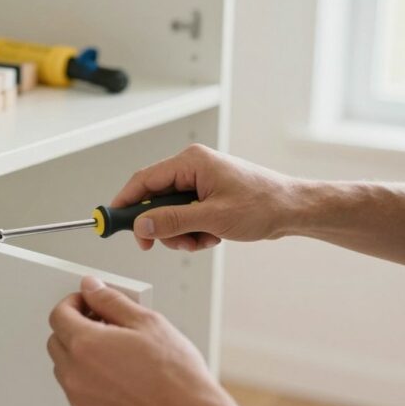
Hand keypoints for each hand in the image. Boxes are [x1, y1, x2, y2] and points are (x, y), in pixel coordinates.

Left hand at [47, 276, 232, 405]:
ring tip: (114, 354)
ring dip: (79, 356)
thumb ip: (111, 300)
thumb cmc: (175, 375)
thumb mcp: (147, 322)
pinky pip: (77, 393)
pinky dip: (88, 382)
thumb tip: (92, 288)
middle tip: (103, 325)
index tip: (87, 303)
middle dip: (74, 328)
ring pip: (65, 369)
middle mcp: (76, 374)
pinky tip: (117, 378)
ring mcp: (80, 400)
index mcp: (86, 345)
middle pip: (57, 341)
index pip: (59, 315)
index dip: (73, 303)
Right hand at [112, 144, 299, 250]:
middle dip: (162, 226)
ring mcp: (200, 182)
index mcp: (191, 162)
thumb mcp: (212, 218)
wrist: (293, 210)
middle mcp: (193, 168)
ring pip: (170, 213)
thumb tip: (141, 226)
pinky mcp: (208, 196)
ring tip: (204, 239)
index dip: (124, 203)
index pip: (143, 180)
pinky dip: (194, 232)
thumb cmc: (263, 205)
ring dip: (181, 233)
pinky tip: (213, 236)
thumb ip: (172, 221)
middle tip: (171, 243)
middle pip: (155, 199)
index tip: (111, 222)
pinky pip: (186, 216)